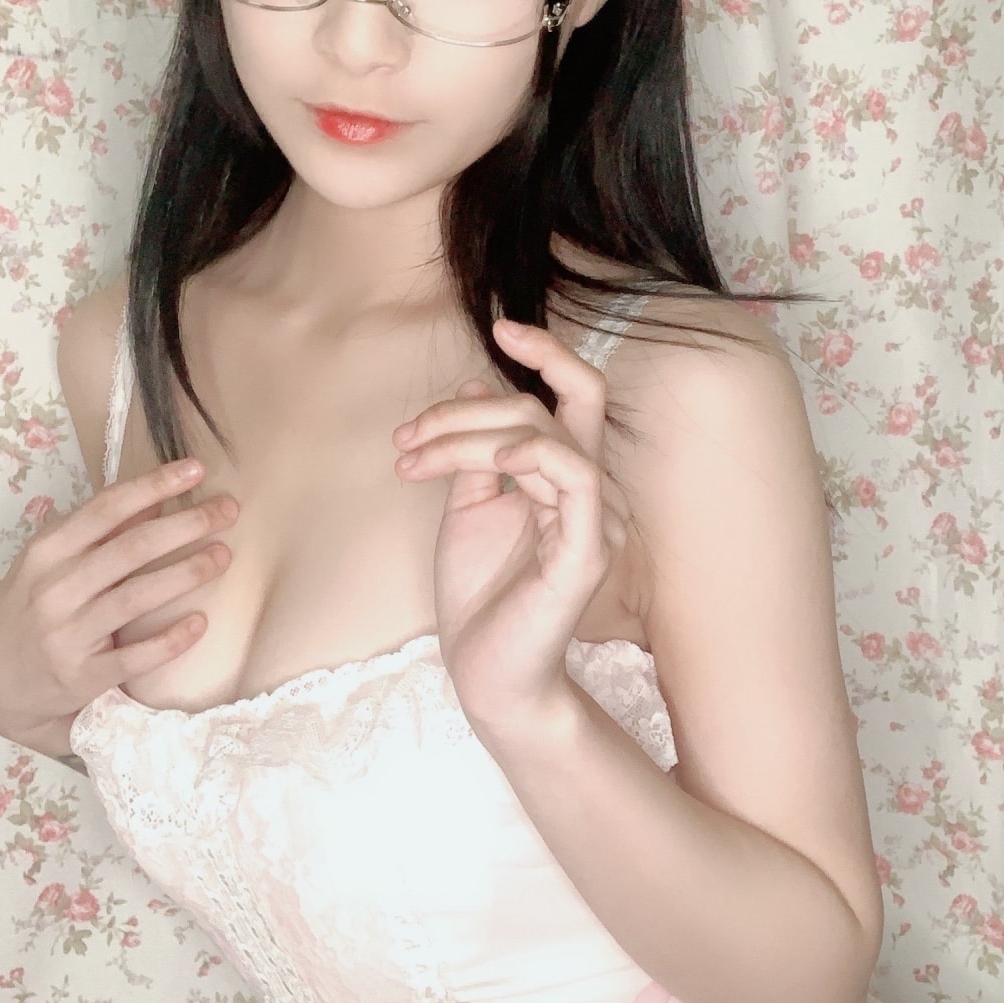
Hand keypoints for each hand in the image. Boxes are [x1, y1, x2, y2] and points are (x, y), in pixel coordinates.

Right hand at [0, 462, 238, 749]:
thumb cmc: (31, 610)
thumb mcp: (53, 562)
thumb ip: (102, 532)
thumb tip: (157, 498)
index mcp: (48, 552)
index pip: (107, 508)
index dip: (154, 485)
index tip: (195, 469)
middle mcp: (56, 589)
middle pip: (131, 548)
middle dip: (186, 525)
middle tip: (228, 511)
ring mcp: (68, 634)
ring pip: (137, 597)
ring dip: (187, 573)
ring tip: (223, 556)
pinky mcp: (83, 676)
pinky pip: (135, 657)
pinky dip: (171, 639)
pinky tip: (200, 623)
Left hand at [392, 319, 627, 726]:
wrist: (486, 675)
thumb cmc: (481, 598)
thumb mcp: (468, 507)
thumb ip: (475, 451)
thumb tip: (475, 383)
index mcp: (565, 478)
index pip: (577, 396)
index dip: (549, 353)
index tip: (501, 327)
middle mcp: (589, 493)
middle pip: (550, 406)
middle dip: (468, 408)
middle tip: (408, 437)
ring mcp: (594, 520)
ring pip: (544, 434)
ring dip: (470, 434)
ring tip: (415, 461)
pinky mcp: (588, 551)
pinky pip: (575, 477)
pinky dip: (530, 455)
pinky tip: (488, 465)